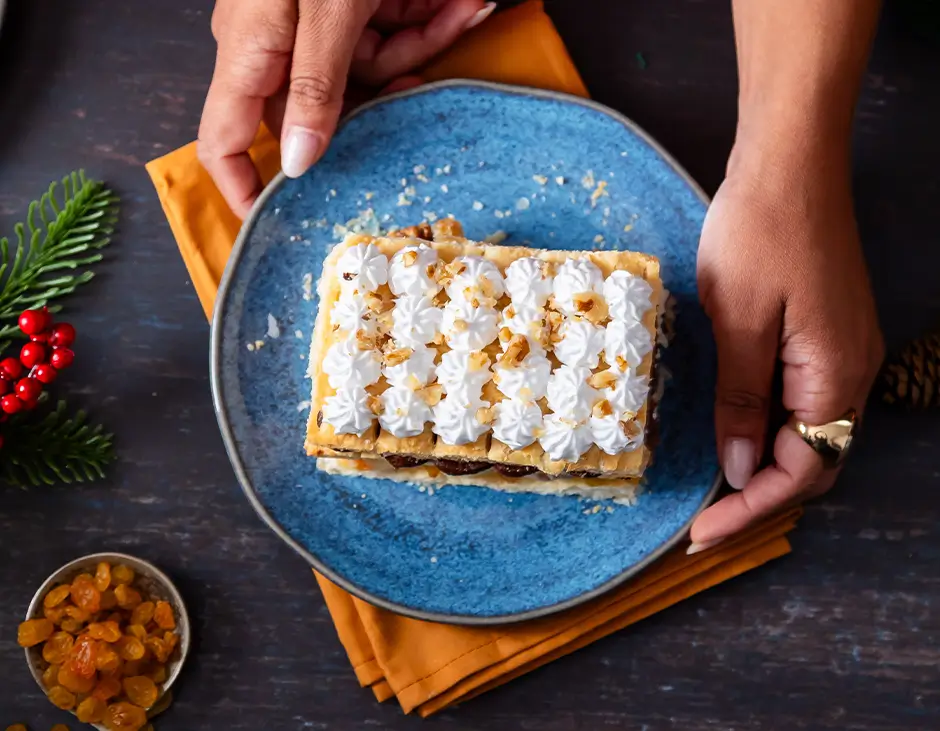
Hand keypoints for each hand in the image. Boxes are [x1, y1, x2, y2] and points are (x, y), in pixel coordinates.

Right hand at [198, 0, 494, 217]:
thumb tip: (297, 164)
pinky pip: (384, 36)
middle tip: (417, 80)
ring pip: (366, 72)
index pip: (223, 141)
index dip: (243, 187)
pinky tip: (460, 2)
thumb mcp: (324, 13)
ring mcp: (313, 27)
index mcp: (248, 52)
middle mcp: (273, 46)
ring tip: (457, 5)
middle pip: (320, 107)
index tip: (278, 222)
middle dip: (379, 95)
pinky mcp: (346, 9)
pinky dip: (423, 21)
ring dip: (417, 45)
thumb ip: (312, 89)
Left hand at [689, 139, 883, 548]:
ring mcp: (840, 354)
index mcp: (835, 376)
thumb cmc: (760, 232)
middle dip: (758, 497)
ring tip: (710, 491)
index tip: (699, 534)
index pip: (801, 473)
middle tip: (702, 520)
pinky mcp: (822, 336)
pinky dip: (766, 429)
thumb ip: (741, 400)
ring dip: (762, 466)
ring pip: (806, 436)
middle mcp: (849, 373)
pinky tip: (731, 433)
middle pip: (812, 463)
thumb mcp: (738, 321)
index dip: (750, 510)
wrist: (788, 164)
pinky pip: (799, 403)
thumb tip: (740, 470)